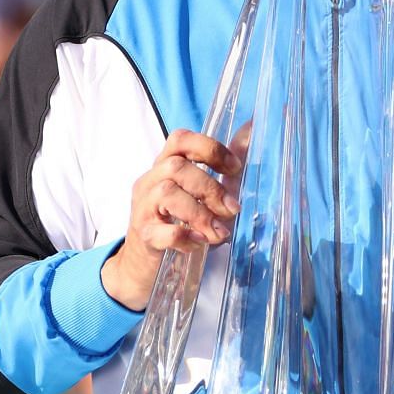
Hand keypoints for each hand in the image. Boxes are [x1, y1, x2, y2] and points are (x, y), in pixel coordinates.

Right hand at [101, 130, 241, 309]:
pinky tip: (200, 243)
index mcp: (165, 165)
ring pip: (167, 193)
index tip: (235, 167)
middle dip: (210, 187)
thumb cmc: (180, 222)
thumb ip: (225, 163)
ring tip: (219, 233)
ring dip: (200, 214)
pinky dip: (186, 237)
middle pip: (176, 166)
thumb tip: (250, 128)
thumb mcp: (204, 190)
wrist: (144, 265)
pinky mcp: (143, 236)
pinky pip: (162, 231)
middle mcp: (150, 182)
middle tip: (231, 209)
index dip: (209, 148)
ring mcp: (143, 208)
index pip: (179, 139)